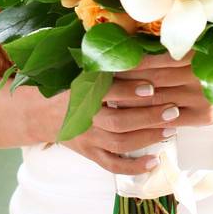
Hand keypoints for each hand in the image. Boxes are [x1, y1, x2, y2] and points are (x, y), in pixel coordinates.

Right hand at [62, 52, 212, 176]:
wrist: (40, 112)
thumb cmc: (69, 85)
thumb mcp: (81, 69)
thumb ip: (106, 63)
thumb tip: (141, 46)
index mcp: (83, 92)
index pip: (107, 93)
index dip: (129, 91)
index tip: (151, 87)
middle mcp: (85, 117)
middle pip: (118, 122)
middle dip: (148, 117)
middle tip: (172, 110)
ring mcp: (88, 137)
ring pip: (119, 143)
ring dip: (147, 138)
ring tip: (170, 129)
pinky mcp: (90, 153)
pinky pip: (112, 165)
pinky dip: (133, 167)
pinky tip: (154, 162)